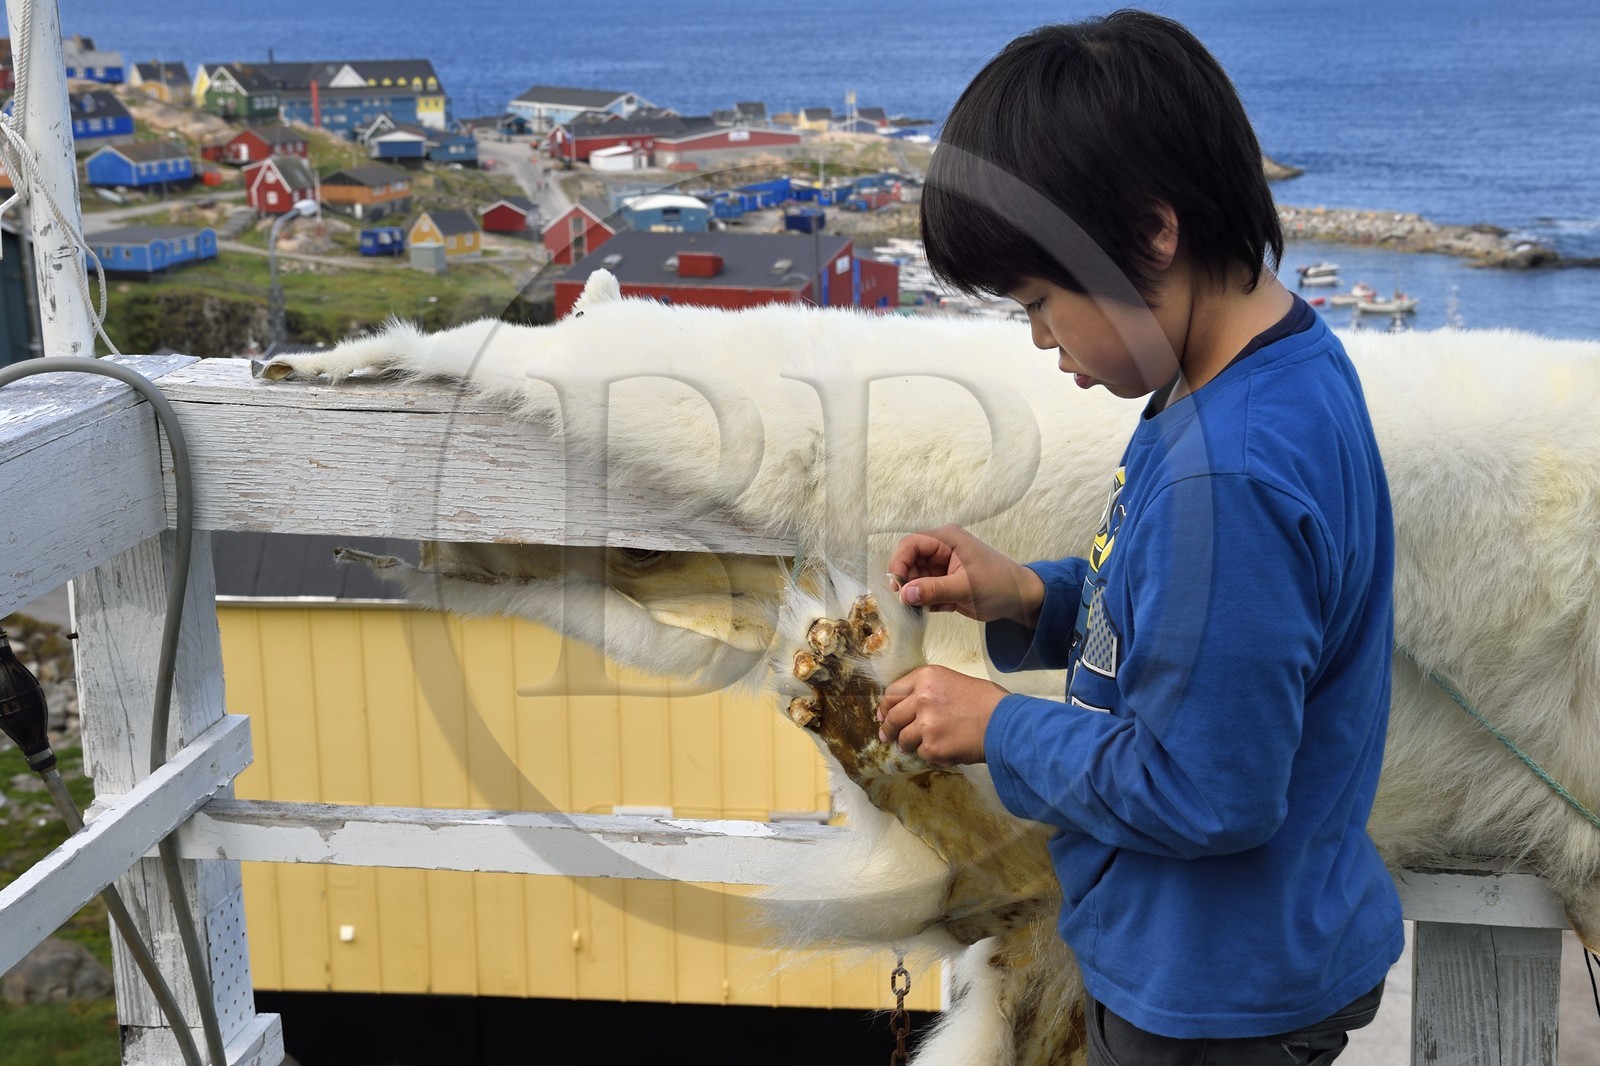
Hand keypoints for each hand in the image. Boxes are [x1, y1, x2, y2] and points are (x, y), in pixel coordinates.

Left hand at [877, 665, 1008, 765]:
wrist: (1005, 723)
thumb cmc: (987, 700)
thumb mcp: (953, 681)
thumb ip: (927, 690)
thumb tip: (907, 707)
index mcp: (926, 678)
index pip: (892, 692)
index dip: (886, 706)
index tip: (884, 715)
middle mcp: (921, 698)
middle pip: (892, 716)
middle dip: (888, 728)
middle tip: (887, 736)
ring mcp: (924, 724)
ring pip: (903, 738)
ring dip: (907, 744)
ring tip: (917, 745)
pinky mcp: (932, 747)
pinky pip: (921, 753)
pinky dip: (929, 754)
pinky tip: (943, 749)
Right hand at [887, 524, 1044, 625]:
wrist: (1020, 599)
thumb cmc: (998, 585)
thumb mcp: (966, 587)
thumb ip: (934, 589)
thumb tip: (904, 594)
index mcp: (947, 538)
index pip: (911, 544)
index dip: (899, 563)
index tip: (897, 588)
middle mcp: (941, 548)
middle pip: (909, 561)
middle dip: (907, 582)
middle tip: (909, 603)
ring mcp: (941, 566)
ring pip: (914, 578)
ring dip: (917, 594)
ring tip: (933, 607)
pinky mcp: (943, 582)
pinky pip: (924, 590)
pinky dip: (928, 601)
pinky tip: (946, 607)